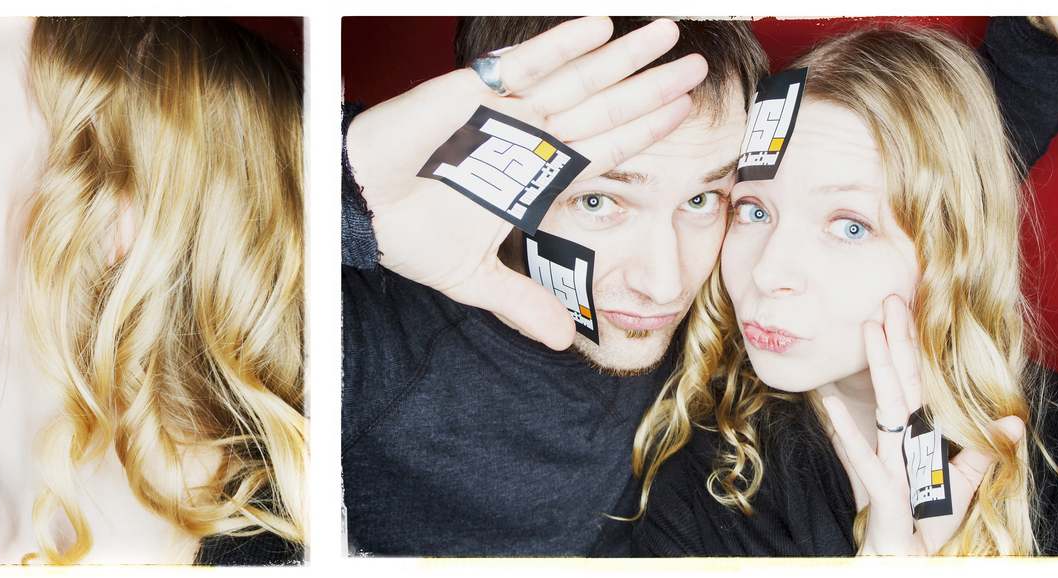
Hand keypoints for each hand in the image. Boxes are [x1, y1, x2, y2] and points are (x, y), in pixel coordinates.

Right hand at [346, 17, 705, 348]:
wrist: (360, 208)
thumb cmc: (409, 234)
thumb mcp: (473, 277)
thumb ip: (521, 302)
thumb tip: (563, 342)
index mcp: (533, 175)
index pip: (603, 149)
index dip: (643, 131)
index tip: (684, 114)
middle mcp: (528, 137)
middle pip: (603, 108)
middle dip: (651, 88)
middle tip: (698, 67)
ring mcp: (505, 110)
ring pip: (577, 79)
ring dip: (624, 57)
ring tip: (670, 35)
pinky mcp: (473, 90)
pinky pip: (526, 62)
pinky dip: (563, 44)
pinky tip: (602, 27)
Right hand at [817, 295, 1027, 554]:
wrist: (915, 557)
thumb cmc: (933, 523)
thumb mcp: (968, 483)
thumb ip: (984, 451)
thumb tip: (1013, 419)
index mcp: (923, 435)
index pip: (920, 382)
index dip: (916, 348)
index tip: (910, 310)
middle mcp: (903, 439)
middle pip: (901, 381)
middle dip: (896, 341)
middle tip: (889, 300)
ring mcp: (888, 457)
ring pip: (886, 403)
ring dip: (878, 366)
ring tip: (870, 330)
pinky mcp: (879, 482)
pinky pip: (860, 450)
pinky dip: (844, 426)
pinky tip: (827, 399)